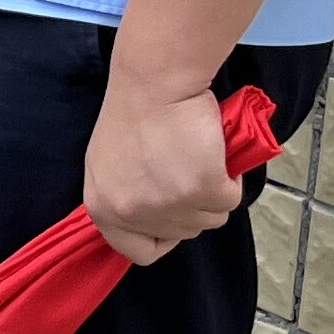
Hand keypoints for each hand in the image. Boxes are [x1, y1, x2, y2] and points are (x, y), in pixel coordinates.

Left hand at [84, 80, 247, 267]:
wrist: (155, 82)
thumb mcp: (109, 166)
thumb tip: (152, 218)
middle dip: (192, 206)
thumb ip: (125, 198)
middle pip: (182, 233)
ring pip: (210, 218)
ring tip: (198, 157)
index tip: (173, 217)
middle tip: (187, 170)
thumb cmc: (134, 114)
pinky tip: (214, 153)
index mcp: (103, 208)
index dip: (161, 236)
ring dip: (212, 192)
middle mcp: (132, 212)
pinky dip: (230, 179)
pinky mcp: (201, 188)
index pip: (137, 251)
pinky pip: (230, 199)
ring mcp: (168, 204)